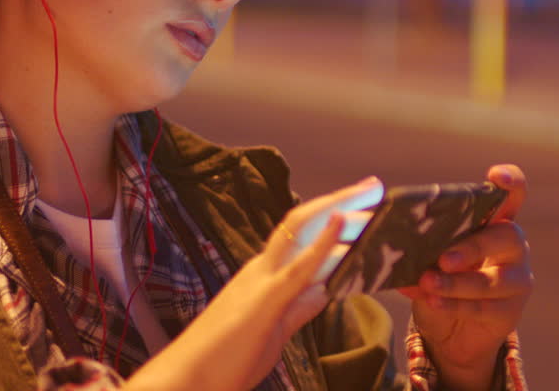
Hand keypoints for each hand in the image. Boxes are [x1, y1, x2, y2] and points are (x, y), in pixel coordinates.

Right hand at [128, 176, 381, 390]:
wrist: (185, 378)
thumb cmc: (223, 360)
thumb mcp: (272, 331)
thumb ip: (298, 310)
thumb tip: (323, 290)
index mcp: (261, 276)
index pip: (300, 238)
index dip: (330, 220)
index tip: (358, 208)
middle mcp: (260, 269)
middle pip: (302, 224)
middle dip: (339, 202)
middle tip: (372, 187)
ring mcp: (261, 280)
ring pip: (301, 233)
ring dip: (337, 210)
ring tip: (368, 193)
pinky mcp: (265, 299)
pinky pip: (299, 266)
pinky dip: (322, 241)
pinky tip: (341, 222)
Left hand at [397, 165, 532, 390]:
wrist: (449, 330)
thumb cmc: (439, 278)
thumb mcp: (425, 256)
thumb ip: (414, 243)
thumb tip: (386, 232)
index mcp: (493, 221)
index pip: (513, 194)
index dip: (511, 181)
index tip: (497, 176)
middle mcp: (511, 246)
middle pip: (506, 236)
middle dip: (473, 247)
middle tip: (443, 260)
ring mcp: (517, 279)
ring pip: (494, 279)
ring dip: (458, 283)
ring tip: (428, 283)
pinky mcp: (510, 311)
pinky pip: (486, 307)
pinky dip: (456, 305)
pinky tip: (434, 301)